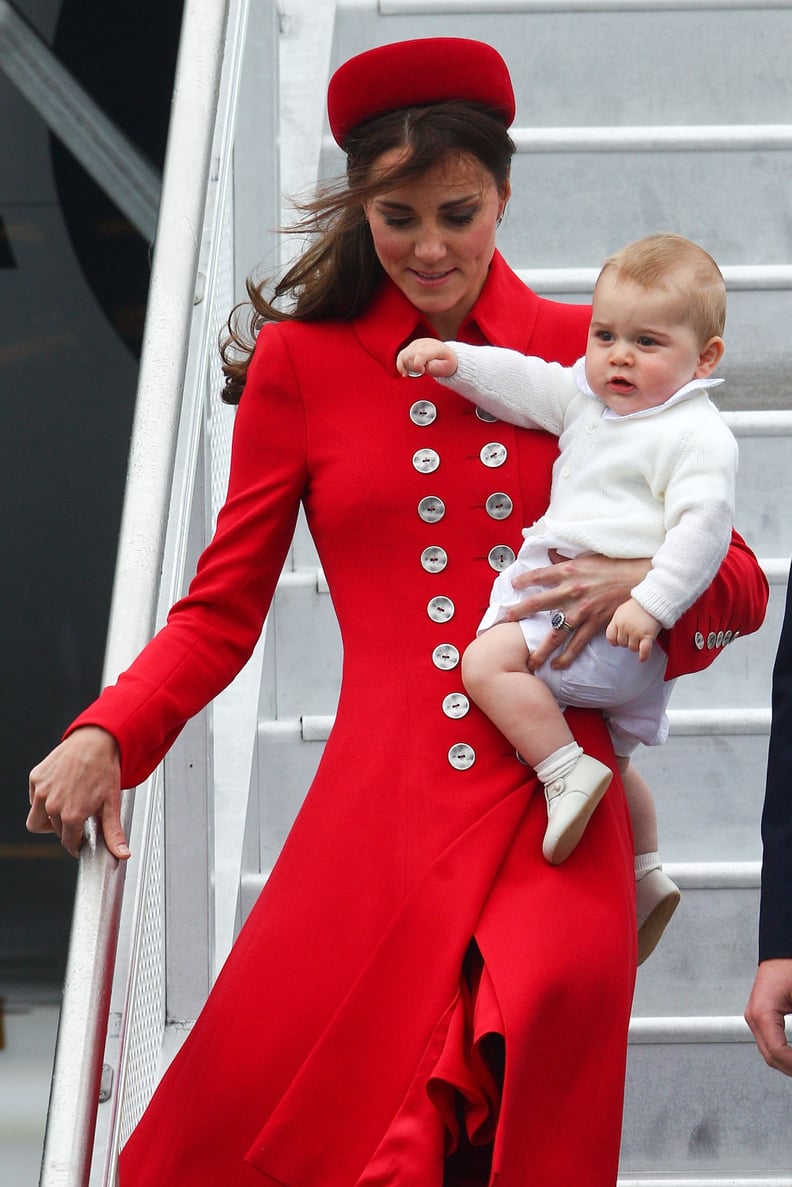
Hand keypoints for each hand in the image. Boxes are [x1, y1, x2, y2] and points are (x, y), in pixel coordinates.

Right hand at [27, 726, 128, 860]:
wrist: (96, 740)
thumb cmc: (105, 769)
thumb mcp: (112, 804)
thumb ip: (113, 833)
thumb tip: (122, 854)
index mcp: (72, 815)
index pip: (68, 842)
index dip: (77, 843)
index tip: (81, 840)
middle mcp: (53, 805)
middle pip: (55, 832)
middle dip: (66, 829)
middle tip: (79, 818)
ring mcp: (41, 791)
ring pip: (37, 820)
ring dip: (49, 820)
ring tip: (66, 809)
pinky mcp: (36, 778)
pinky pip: (34, 799)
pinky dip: (43, 799)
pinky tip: (60, 791)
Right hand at [396, 338, 457, 378]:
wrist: (447, 355)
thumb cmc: (447, 362)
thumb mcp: (448, 367)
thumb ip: (438, 367)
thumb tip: (426, 366)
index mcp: (434, 347)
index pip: (420, 354)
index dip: (418, 366)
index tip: (423, 371)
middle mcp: (424, 343)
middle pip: (410, 356)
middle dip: (414, 367)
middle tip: (423, 371)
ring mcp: (416, 343)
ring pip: (404, 356)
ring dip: (407, 366)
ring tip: (417, 370)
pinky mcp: (411, 346)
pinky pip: (401, 355)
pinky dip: (400, 365)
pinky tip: (405, 373)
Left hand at [507, 550, 650, 670]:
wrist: (641, 580)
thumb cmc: (615, 566)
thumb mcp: (587, 557)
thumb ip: (565, 559)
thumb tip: (549, 553)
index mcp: (569, 571)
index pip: (539, 574)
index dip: (524, 579)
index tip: (513, 584)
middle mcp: (571, 591)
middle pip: (539, 603)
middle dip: (519, 613)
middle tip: (505, 621)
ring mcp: (582, 610)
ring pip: (556, 632)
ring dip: (541, 648)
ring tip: (530, 662)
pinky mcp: (595, 623)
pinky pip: (577, 644)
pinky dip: (567, 656)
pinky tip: (557, 666)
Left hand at [605, 597, 661, 661]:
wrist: (654, 600)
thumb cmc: (638, 605)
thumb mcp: (622, 611)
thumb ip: (617, 622)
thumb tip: (614, 635)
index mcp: (617, 620)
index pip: (611, 637)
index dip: (615, 641)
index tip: (620, 640)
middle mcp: (624, 627)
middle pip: (622, 644)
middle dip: (628, 641)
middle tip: (635, 635)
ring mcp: (636, 631)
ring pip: (632, 648)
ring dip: (637, 646)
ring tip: (642, 638)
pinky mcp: (648, 635)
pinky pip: (644, 650)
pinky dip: (643, 656)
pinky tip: (642, 658)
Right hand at [745, 959, 791, 1075]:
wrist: (781, 950)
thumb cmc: (789, 966)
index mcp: (761, 1013)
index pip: (777, 1052)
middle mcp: (753, 1017)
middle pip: (771, 1057)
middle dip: (790, 1067)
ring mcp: (755, 1017)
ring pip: (770, 1053)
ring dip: (787, 1061)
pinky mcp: (761, 1016)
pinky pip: (772, 1043)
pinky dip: (785, 1053)